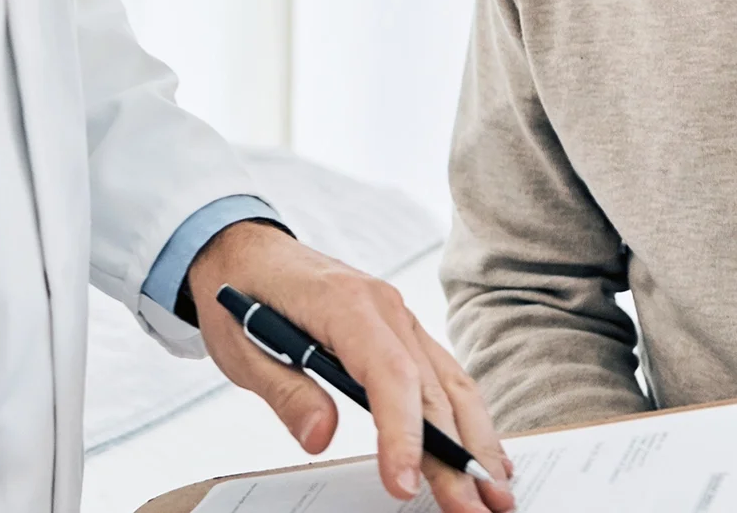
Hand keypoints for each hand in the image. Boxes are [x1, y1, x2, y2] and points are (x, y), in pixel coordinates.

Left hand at [188, 222, 514, 512]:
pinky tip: (484, 450)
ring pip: (452, 382)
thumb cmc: (242, 294)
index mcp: (344, 303)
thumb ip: (283, 391)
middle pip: (431, 387)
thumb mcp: (240, 346)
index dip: (403, 432)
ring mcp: (401, 317)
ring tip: (495, 493)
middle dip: (455, 454)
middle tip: (472, 511)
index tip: (404, 483)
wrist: (245, 249)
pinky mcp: (404, 331)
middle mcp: (386, 306)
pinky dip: (468, 415)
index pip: (389, 374)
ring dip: (477, 440)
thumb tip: (320, 437)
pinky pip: (445, 374)